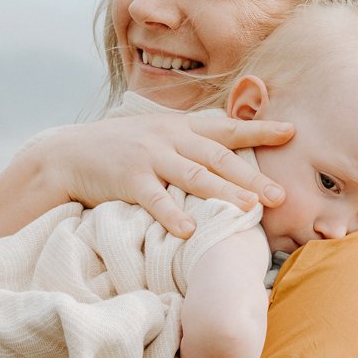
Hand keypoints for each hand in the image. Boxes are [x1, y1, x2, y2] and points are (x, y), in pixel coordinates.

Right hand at [30, 111, 293, 237]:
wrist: (65, 154)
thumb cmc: (116, 149)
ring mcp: (148, 156)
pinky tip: (190, 230)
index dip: (259, 128)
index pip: (226, 127)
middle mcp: (168, 138)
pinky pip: (154, 198)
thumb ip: (187, 141)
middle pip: (218, 157)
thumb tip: (225, 152)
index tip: (292, 131)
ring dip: (223, 193)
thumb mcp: (154, 135)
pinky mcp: (127, 178)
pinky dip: (172, 214)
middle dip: (252, 175)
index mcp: (179, 127)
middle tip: (281, 195)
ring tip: (249, 209)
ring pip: (193, 176)